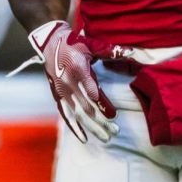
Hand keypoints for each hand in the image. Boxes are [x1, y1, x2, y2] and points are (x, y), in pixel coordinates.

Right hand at [28, 21, 117, 143]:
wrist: (50, 44)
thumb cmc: (75, 43)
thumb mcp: (92, 43)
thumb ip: (110, 50)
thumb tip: (131, 52)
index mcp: (78, 69)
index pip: (91, 90)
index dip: (102, 104)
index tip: (114, 116)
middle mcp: (67, 83)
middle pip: (85, 106)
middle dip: (100, 121)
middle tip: (115, 131)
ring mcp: (61, 92)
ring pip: (77, 114)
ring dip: (91, 127)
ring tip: (106, 138)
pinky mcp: (57, 97)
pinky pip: (65, 115)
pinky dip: (74, 127)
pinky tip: (85, 138)